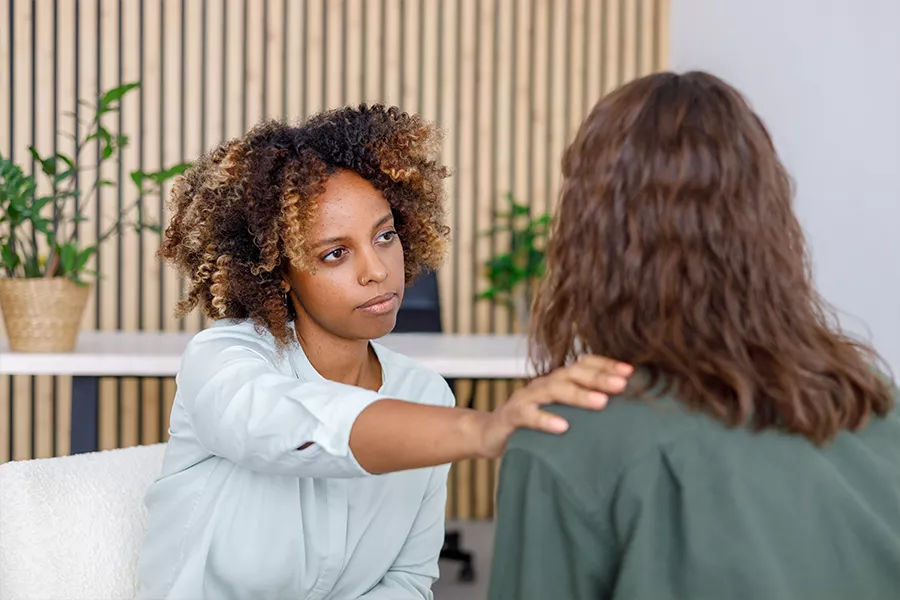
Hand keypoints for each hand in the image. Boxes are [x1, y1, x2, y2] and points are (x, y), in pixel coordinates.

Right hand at [476, 356, 632, 458]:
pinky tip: (563, 427)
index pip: (584, 364)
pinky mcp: (511, 416)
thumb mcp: (561, 413)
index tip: (632, 372)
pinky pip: (528, 415)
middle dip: (599, 377)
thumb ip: (583, 408)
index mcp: (558, 380)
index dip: (606, 365)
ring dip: (579, 395)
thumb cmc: (533, 424)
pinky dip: (545, 419)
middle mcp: (544, 383)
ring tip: (602, 402)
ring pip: (554, 390)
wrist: (490, 434)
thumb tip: (625, 412)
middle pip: (573, 373)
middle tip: (623, 384)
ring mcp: (526, 397)